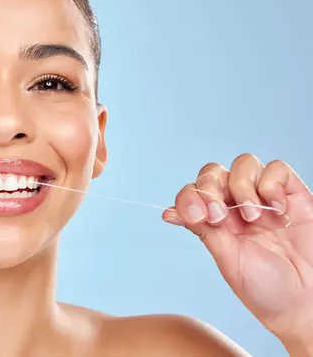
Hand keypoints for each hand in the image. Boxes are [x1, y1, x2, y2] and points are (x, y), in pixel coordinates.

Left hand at [162, 154, 312, 344]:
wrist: (306, 304)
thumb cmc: (266, 289)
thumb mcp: (228, 259)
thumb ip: (204, 230)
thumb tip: (168, 213)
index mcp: (216, 220)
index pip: (194, 191)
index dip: (190, 197)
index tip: (196, 218)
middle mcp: (238, 205)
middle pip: (213, 172)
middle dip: (210, 189)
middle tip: (220, 217)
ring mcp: (265, 198)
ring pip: (243, 163)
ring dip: (241, 187)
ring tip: (253, 218)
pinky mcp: (293, 195)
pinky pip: (276, 168)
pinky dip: (272, 184)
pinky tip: (278, 210)